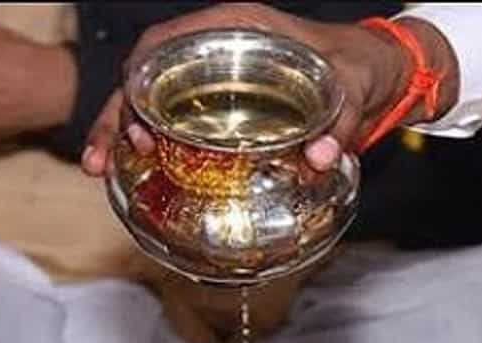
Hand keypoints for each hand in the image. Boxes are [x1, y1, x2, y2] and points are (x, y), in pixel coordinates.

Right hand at [80, 3, 457, 175]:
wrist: (381, 72)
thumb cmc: (363, 66)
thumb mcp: (355, 86)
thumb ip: (342, 120)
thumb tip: (321, 157)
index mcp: (237, 28)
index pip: (165, 43)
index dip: (139, 80)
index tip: (136, 122)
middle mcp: (218, 48)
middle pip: (146, 76)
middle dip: (117, 116)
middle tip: (100, 161)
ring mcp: (218, 78)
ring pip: (155, 100)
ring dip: (125, 133)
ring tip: (103, 172)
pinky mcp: (227, 107)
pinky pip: (180, 121)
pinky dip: (158, 146)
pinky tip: (143, 175)